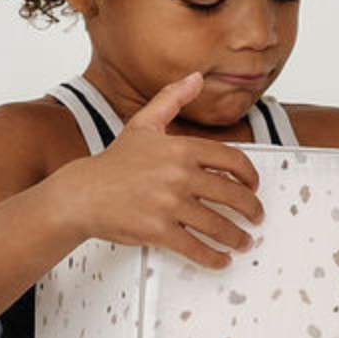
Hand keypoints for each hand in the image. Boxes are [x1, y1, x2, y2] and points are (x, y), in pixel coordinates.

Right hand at [62, 72, 263, 266]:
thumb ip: (171, 99)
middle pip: (231, 195)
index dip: (250, 176)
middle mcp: (179, 175)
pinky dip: (213, 257)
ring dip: (237, 237)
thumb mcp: (143, 124)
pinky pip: (195, 247)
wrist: (83, 193)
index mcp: (181, 149)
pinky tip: (221, 260)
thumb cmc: (114, 163)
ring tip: (243, 242)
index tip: (254, 187)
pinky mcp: (158, 230)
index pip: (232, 160)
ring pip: (217, 224)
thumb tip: (194, 77)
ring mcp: (169, 204)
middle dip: (251, 210)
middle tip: (256, 218)